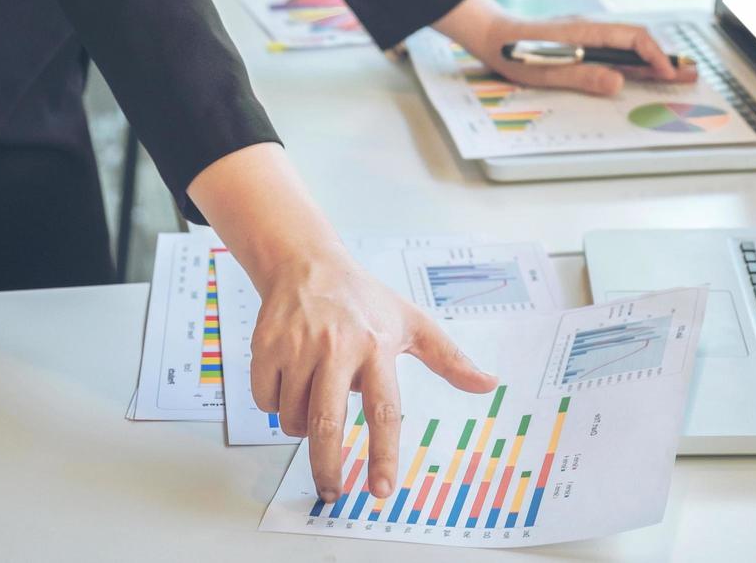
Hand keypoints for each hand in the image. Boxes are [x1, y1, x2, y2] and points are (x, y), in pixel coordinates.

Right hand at [251, 250, 495, 500]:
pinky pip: (266, 401)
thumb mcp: (412, 322)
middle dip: (326, 467)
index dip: (382, 454)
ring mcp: (298, 346)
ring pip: (293, 418)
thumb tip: (489, 384)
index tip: (381, 490)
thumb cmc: (364, 300)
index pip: (382, 410)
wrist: (306, 263)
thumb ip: (449, 358)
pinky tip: (289, 380)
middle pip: (327, 424)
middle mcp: (336, 347)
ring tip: (314, 395)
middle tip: (331, 492)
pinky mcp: (267, 346)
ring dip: (302, 425)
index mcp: (377, 346)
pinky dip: (275, 404)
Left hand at [432, 0, 696, 95]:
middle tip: (689, 74)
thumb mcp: (547, 71)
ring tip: (675, 75)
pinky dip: (634, 61)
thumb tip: (618, 83)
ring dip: (651, 61)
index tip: (668, 74)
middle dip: (664, 59)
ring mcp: (587, 34)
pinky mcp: (581, 42)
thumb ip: (583, 77)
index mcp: (586, 31)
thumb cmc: (515, 53)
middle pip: (637, 41)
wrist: (492, 36)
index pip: (633, 39)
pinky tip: (641, 72)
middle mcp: (591, 29)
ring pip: (628, 46)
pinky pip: (615, 50)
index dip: (655, 56)